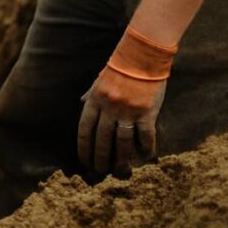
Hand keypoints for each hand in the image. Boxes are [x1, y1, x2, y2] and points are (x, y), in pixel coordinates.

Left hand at [78, 27, 177, 174]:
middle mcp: (109, 108)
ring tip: (120, 170)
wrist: (142, 56)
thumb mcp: (99, 79)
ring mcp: (128, 111)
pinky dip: (145, 147)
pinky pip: (145, 135)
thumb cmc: (120, 67)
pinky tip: (145, 156)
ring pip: (122, 142)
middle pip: (102, 140)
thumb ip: (90, 94)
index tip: (84, 161)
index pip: (84, 130)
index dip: (83, 148)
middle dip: (99, 158)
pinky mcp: (146, 112)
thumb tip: (80, 103)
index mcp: (95, 100)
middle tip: (100, 171)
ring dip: (120, 159)